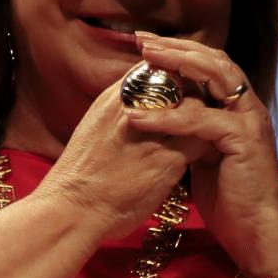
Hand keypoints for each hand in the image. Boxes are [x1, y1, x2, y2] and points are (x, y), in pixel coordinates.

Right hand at [38, 66, 209, 237]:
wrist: (73, 209)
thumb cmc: (80, 173)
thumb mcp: (93, 126)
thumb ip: (117, 110)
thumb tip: (138, 103)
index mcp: (112, 100)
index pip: (152, 69)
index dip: (171, 77)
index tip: (178, 91)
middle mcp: (133, 109)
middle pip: (177, 82)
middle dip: (192, 91)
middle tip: (198, 108)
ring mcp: (152, 134)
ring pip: (195, 108)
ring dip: (202, 117)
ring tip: (202, 130)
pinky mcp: (167, 162)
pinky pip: (200, 141)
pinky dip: (205, 142)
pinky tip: (203, 153)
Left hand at [123, 34, 277, 276]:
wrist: (255, 233)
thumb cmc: (228, 199)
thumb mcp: (201, 155)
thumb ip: (189, 130)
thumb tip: (159, 113)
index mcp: (237, 109)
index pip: (210, 65)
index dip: (180, 52)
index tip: (146, 45)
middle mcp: (247, 108)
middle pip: (214, 61)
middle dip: (177, 48)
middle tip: (143, 40)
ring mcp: (249, 121)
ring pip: (214, 78)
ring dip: (176, 66)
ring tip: (144, 60)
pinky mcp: (244, 140)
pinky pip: (201, 119)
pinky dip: (169, 116)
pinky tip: (138, 117)